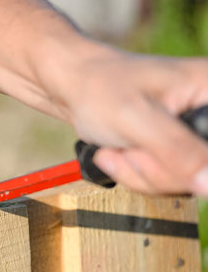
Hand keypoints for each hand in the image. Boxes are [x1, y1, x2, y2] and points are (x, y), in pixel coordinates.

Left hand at [48, 47, 207, 195]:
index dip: (193, 163)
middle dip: (154, 167)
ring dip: (139, 171)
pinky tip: (121, 151)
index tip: (158, 150)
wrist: (75, 91)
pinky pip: (162, 182)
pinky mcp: (171, 152)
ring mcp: (186, 137)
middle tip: (130, 143)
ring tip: (122, 144)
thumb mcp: (139, 119)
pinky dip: (134, 174)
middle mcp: (203, 114)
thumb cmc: (101, 89)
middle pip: (200, 173)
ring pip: (178, 182)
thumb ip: (177, 151)